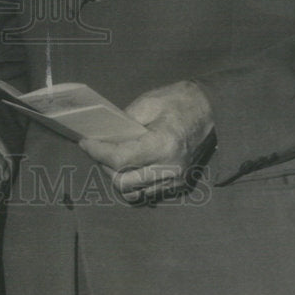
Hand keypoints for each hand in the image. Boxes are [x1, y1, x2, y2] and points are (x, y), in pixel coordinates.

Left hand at [78, 81, 214, 203]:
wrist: (209, 109)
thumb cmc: (177, 101)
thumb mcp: (147, 103)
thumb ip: (124, 123)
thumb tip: (103, 137)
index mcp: (163, 144)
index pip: (120, 159)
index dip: (97, 152)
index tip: (84, 142)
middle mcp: (170, 167)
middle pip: (123, 182)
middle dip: (104, 166)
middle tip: (97, 149)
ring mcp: (176, 179)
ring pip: (132, 193)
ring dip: (117, 177)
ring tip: (112, 158)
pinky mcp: (179, 185)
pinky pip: (146, 193)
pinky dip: (132, 182)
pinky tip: (129, 165)